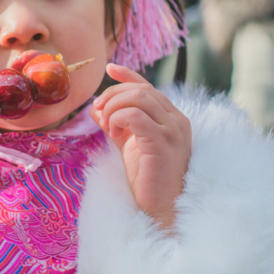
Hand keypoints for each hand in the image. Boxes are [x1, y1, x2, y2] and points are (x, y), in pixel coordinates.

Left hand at [89, 64, 190, 231]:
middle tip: (97, 112)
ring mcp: (173, 131)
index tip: (109, 68)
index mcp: (171, 117)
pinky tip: (112, 132)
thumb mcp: (128, 143)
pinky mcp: (162, 143)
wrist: (160, 205)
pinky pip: (136, 117)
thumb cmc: (147, 176)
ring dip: (114, 107)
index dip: (128, 75)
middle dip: (113, 95)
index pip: (149, 87)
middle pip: (141, 90)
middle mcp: (177, 120)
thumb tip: (95, 108)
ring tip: (107, 126)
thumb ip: (115, 123)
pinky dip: (118, 119)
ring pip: (139, 99)